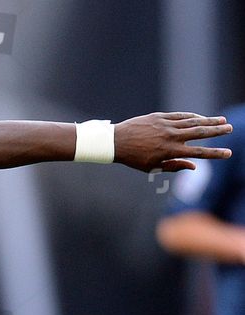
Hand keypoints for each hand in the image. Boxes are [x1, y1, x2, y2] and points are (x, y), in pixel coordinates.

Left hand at [114, 112, 231, 171]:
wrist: (116, 142)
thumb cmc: (134, 158)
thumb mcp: (152, 167)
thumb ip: (174, 166)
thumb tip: (194, 166)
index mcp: (169, 151)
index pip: (198, 152)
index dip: (214, 153)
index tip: (228, 153)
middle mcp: (170, 137)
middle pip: (199, 133)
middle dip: (217, 131)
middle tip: (230, 129)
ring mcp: (165, 125)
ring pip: (192, 121)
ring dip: (208, 121)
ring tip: (221, 121)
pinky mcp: (159, 117)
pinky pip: (180, 116)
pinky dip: (192, 116)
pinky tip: (201, 117)